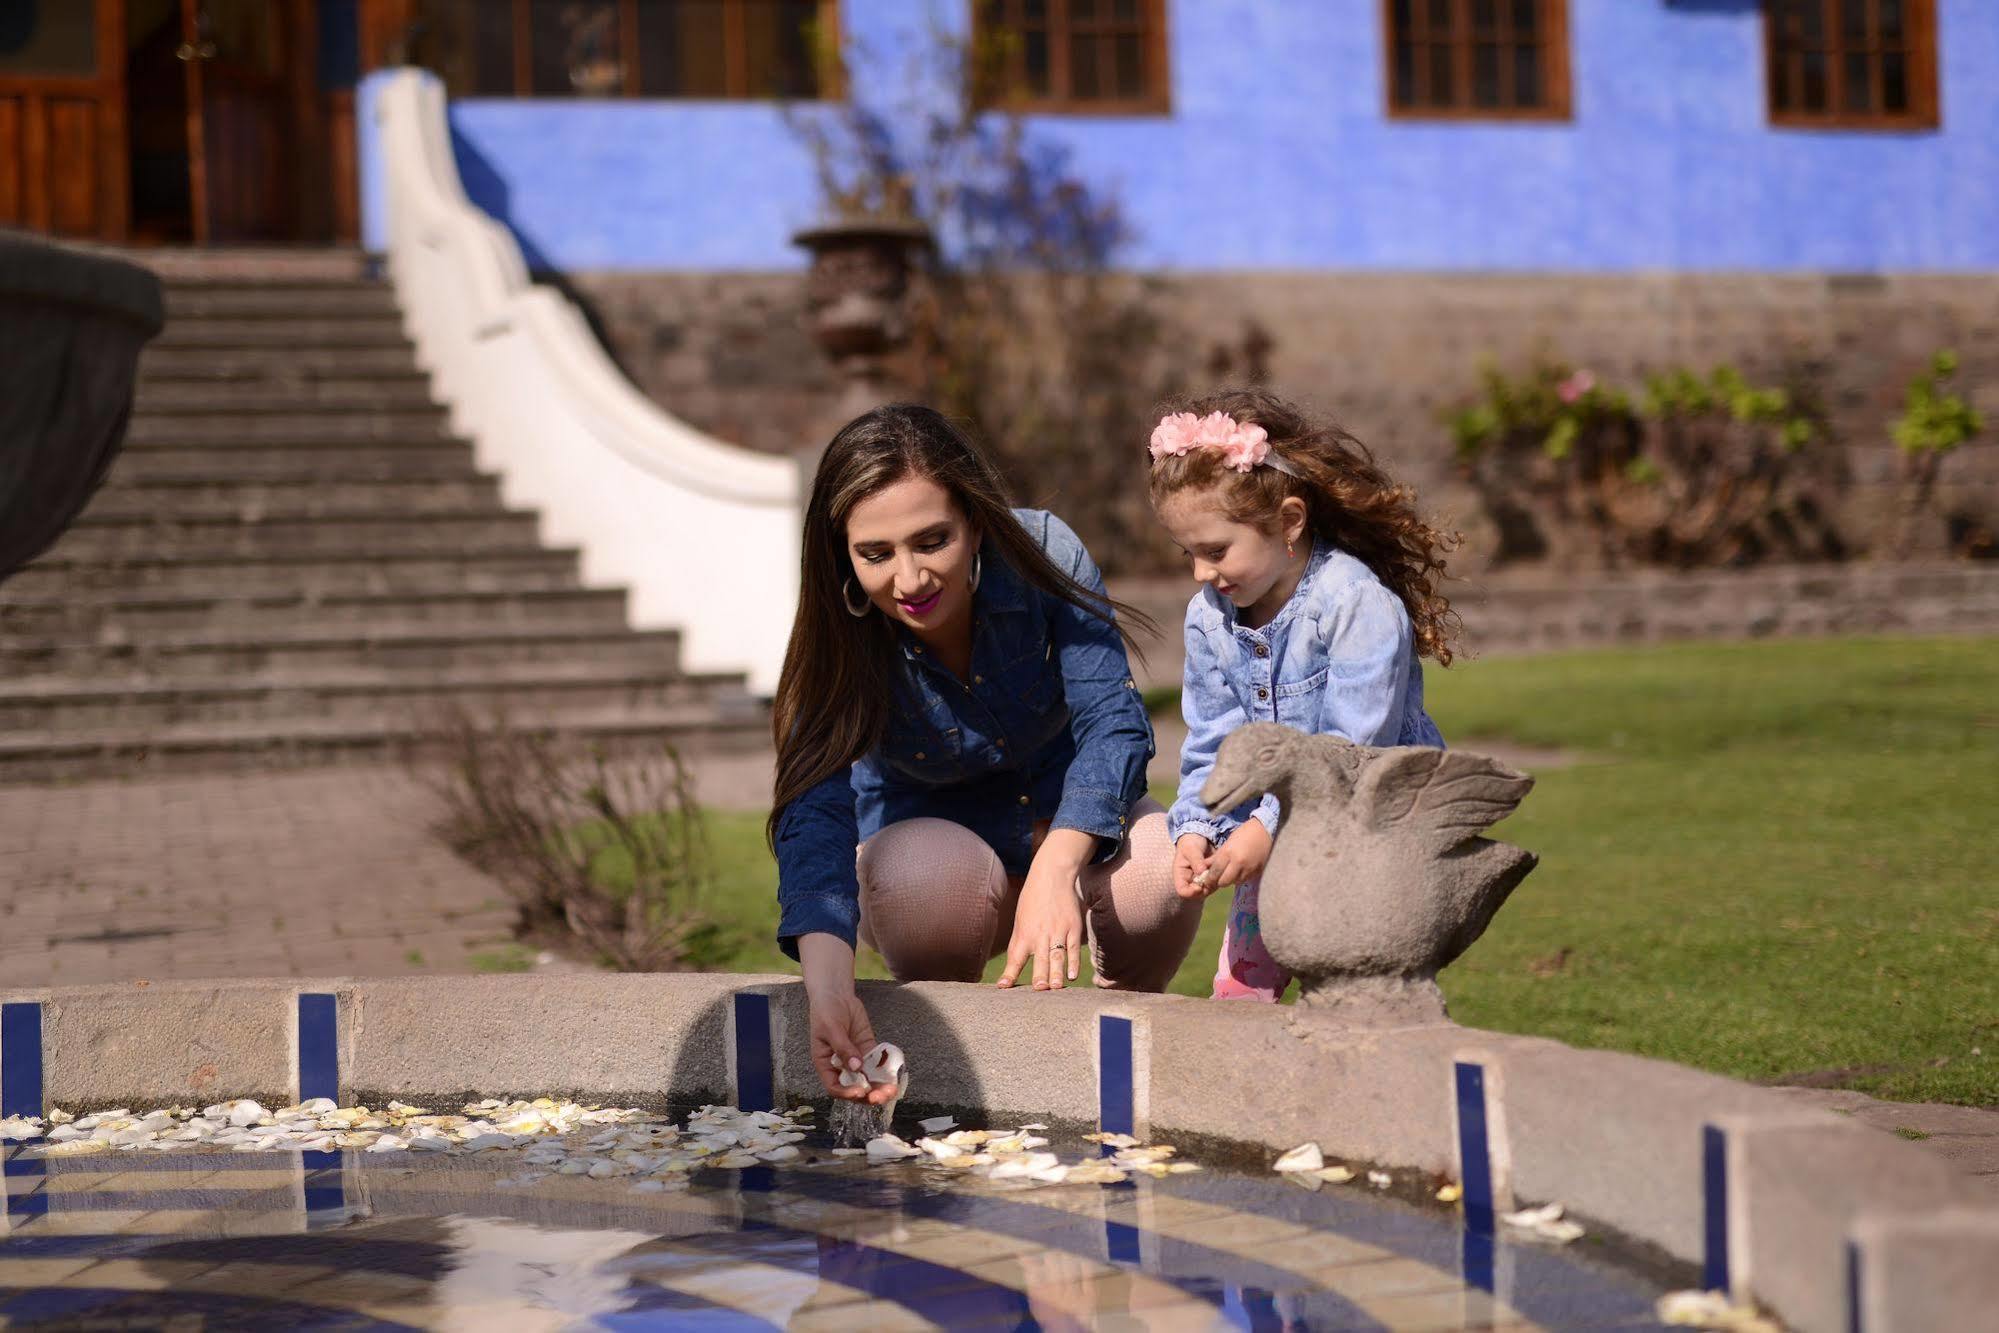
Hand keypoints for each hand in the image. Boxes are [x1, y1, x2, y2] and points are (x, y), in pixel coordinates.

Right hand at [797, 933, 895, 1103]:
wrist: (836, 995)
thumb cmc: (826, 1012)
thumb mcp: (831, 1029)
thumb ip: (843, 1048)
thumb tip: (857, 1067)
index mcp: (826, 1065)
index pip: (835, 1087)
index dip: (846, 1093)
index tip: (860, 1091)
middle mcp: (841, 1066)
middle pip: (854, 1087)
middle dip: (868, 1095)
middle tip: (880, 1097)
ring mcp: (856, 1058)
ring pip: (868, 1078)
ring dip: (879, 1087)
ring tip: (892, 1090)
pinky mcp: (868, 1049)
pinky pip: (877, 1064)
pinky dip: (886, 1071)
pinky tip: (894, 1075)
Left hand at [998, 829, 1091, 990]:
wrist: (1052, 876)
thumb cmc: (1032, 901)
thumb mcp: (1020, 920)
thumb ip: (1019, 943)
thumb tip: (1013, 966)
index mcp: (1024, 933)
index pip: (1015, 958)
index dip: (1009, 973)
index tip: (1003, 987)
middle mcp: (1040, 934)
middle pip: (1040, 960)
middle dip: (1039, 975)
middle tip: (1038, 990)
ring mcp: (1058, 931)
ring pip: (1058, 956)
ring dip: (1057, 973)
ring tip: (1056, 988)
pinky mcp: (1073, 928)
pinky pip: (1074, 948)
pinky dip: (1074, 962)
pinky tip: (1072, 975)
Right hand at [1173, 832, 1216, 898]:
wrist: (1200, 836)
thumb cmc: (1191, 842)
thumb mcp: (1191, 849)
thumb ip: (1196, 861)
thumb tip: (1202, 873)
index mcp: (1180, 875)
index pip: (1182, 891)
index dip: (1191, 892)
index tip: (1200, 885)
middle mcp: (1190, 881)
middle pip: (1196, 895)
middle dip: (1204, 889)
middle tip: (1211, 879)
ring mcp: (1200, 880)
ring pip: (1207, 891)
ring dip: (1213, 885)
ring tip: (1215, 871)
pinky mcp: (1210, 878)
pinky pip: (1215, 884)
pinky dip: (1218, 880)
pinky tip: (1220, 869)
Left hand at [1208, 820, 1271, 888]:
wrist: (1266, 831)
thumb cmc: (1244, 834)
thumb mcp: (1227, 843)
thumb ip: (1216, 858)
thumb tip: (1203, 868)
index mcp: (1228, 853)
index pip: (1214, 872)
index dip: (1208, 879)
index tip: (1206, 881)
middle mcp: (1238, 863)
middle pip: (1223, 882)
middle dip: (1219, 881)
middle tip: (1218, 876)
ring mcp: (1249, 869)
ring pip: (1234, 883)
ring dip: (1230, 880)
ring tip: (1231, 871)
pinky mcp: (1257, 872)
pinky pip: (1245, 880)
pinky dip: (1240, 878)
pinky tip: (1241, 869)